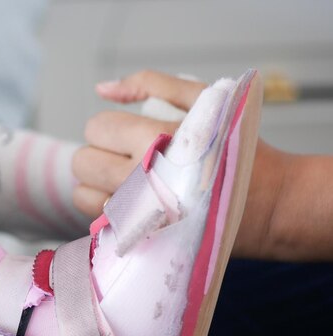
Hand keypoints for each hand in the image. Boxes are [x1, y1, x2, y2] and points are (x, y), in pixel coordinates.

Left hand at [73, 70, 292, 258]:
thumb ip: (150, 84)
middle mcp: (138, 177)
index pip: (96, 127)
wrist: (268, 203)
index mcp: (152, 139)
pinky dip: (108, 210)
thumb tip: (102, 89)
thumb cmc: (235, 148)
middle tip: (126, 157)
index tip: (129, 134)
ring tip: (128, 181)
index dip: (110, 128)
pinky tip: (133, 203)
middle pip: (83, 162)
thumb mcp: (203, 99)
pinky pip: (98, 221)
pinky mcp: (140, 235)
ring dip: (98, 185)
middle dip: (99, 155)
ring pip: (83, 194)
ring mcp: (136, 211)